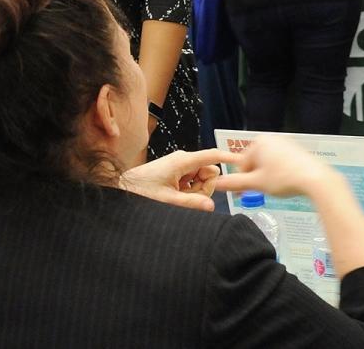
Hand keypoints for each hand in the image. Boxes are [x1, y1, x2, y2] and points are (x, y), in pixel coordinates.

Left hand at [120, 148, 237, 210]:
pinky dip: (187, 191)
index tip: (243, 162)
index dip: (229, 157)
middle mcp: (183, 160)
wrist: (120, 190)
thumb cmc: (140, 192)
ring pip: (201, 179)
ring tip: (175, 199)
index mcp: (183, 161)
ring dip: (194, 191)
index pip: (213, 156)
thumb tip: (211, 207)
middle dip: (203, 187)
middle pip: (209, 172)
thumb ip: (191, 203)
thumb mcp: (168, 201)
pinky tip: (173, 197)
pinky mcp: (175, 173)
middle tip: (185, 198)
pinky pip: (191, 182)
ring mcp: (179, 166)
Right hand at [214, 134, 332, 197]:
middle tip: (263, 191)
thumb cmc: (285, 178)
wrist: (315, 179)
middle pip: (254, 162)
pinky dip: (279, 172)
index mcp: (258, 143)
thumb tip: (217, 184)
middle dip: (256, 178)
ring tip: (277, 187)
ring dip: (267, 176)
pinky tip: (286, 182)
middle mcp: (271, 139)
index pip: (241, 164)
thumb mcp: (256, 183)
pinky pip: (280, 162)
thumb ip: (234, 183)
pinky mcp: (295, 150)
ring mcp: (284, 143)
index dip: (243, 181)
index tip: (245, 193)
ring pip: (267, 163)